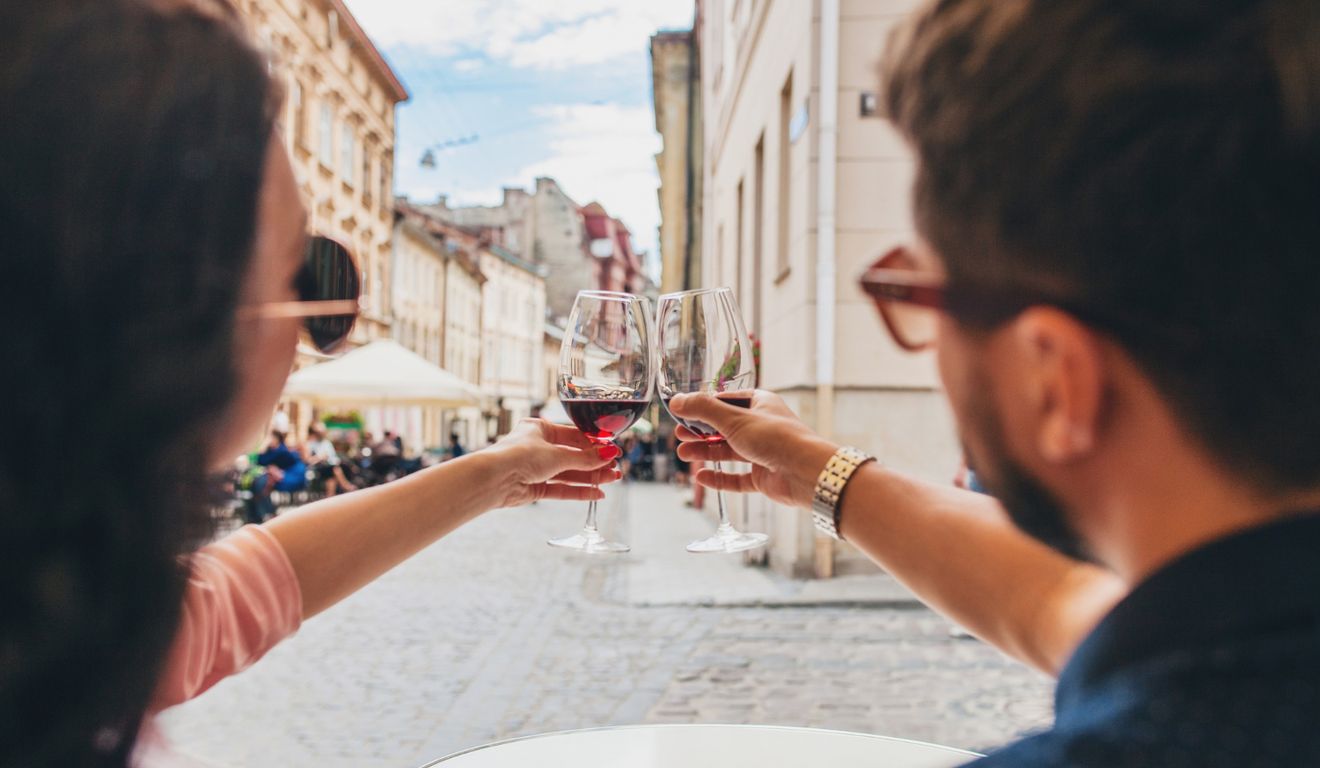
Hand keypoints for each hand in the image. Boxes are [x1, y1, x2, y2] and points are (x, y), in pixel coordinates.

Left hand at [481, 419, 622, 507]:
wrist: (494, 479)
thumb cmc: (519, 456)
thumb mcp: (557, 454)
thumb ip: (584, 458)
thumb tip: (608, 454)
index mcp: (539, 429)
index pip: (573, 436)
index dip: (594, 445)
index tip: (612, 451)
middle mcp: (537, 448)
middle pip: (573, 456)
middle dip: (595, 463)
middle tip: (615, 468)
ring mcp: (536, 469)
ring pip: (569, 473)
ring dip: (590, 477)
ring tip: (612, 480)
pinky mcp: (534, 488)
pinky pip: (561, 489)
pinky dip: (578, 491)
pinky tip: (596, 493)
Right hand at [669, 390, 837, 507]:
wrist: (805, 472)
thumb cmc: (776, 438)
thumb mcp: (734, 419)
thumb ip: (703, 409)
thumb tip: (677, 401)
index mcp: (760, 404)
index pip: (725, 401)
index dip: (703, 407)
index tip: (681, 412)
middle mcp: (762, 426)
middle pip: (724, 427)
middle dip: (700, 432)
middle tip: (679, 435)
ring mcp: (763, 452)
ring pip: (729, 451)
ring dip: (706, 452)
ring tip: (683, 454)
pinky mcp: (764, 476)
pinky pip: (737, 477)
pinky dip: (719, 478)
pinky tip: (702, 477)